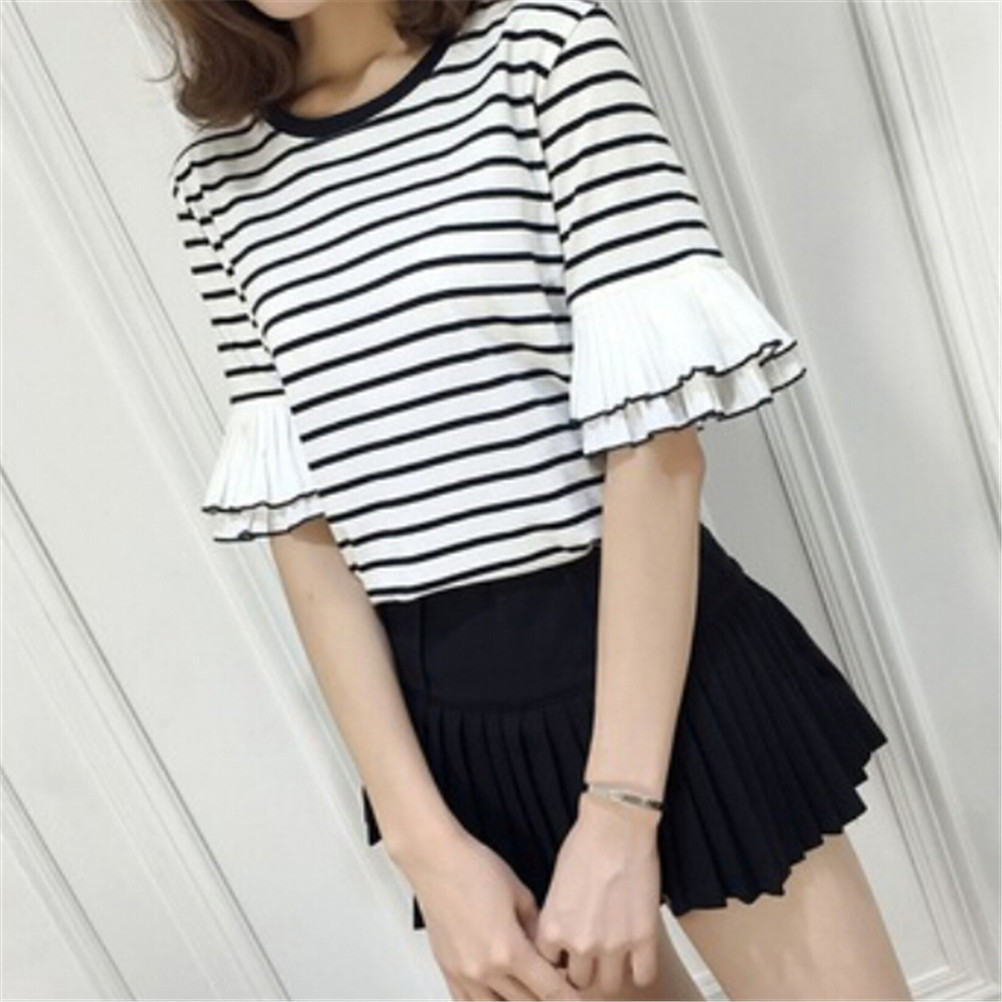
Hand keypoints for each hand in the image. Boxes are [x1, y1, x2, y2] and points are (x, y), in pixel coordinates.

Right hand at [399, 830, 582, 1000]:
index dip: (569, 998)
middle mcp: (485, 970)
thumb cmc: (474, 868)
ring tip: (528, 990)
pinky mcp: (448, 971)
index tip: (577, 997)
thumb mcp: (521, 893)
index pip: (550, 991)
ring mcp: (464, 974)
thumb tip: (549, 947)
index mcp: (508, 950)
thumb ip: (538, 927)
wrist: (436, 859)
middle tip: (555, 985)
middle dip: (546, 999)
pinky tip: (498, 996)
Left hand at [533, 792, 662, 995]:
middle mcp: (580, 942)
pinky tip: (638, 958)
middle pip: (579, 981)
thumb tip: (560, 937)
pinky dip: (640, 971)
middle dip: (584, 970)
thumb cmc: (585, 843)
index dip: (559, 962)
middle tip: (591, 957)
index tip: (565, 958)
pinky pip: (643, 976)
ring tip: (614, 957)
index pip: (548, 968)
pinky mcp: (643, 938)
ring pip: (610, 986)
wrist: (616, 825)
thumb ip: (557, 918)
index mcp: (553, 928)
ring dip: (611, 973)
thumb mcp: (556, 884)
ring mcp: (613, 944)